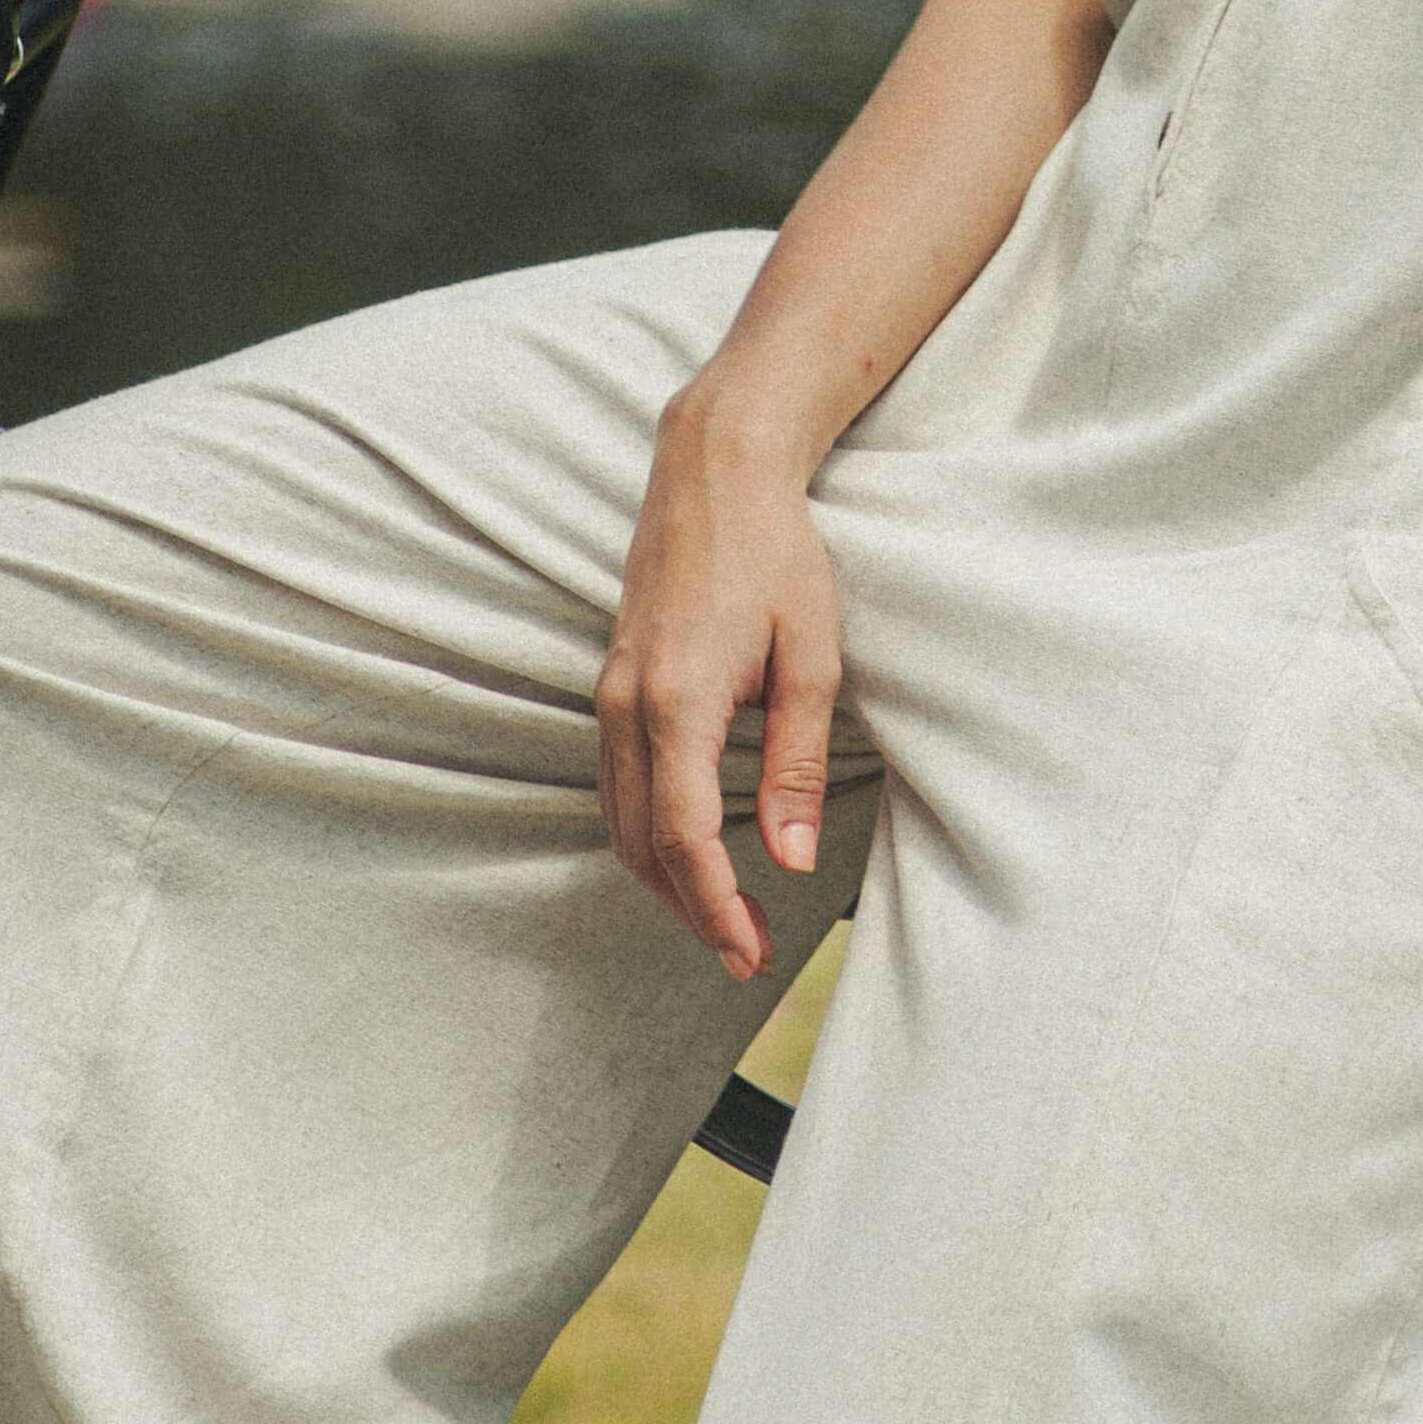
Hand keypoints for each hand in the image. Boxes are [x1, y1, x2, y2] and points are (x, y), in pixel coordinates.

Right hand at [597, 371, 845, 980]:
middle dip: (693, 909)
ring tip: (726, 916)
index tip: (751, 952)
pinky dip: (649, 833)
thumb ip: (798, 764)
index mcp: (678, 702)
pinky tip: (692, 849)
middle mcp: (628, 705)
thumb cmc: (777, 553)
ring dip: (667, 879)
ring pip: (620, 819)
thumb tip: (790, 858)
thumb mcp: (812, 658)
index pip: (686, 839)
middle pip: (643, 845)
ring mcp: (611, 693)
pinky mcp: (612, 683)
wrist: (715, 470)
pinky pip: (616, 783)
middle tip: (748, 952)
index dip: (717, 907)